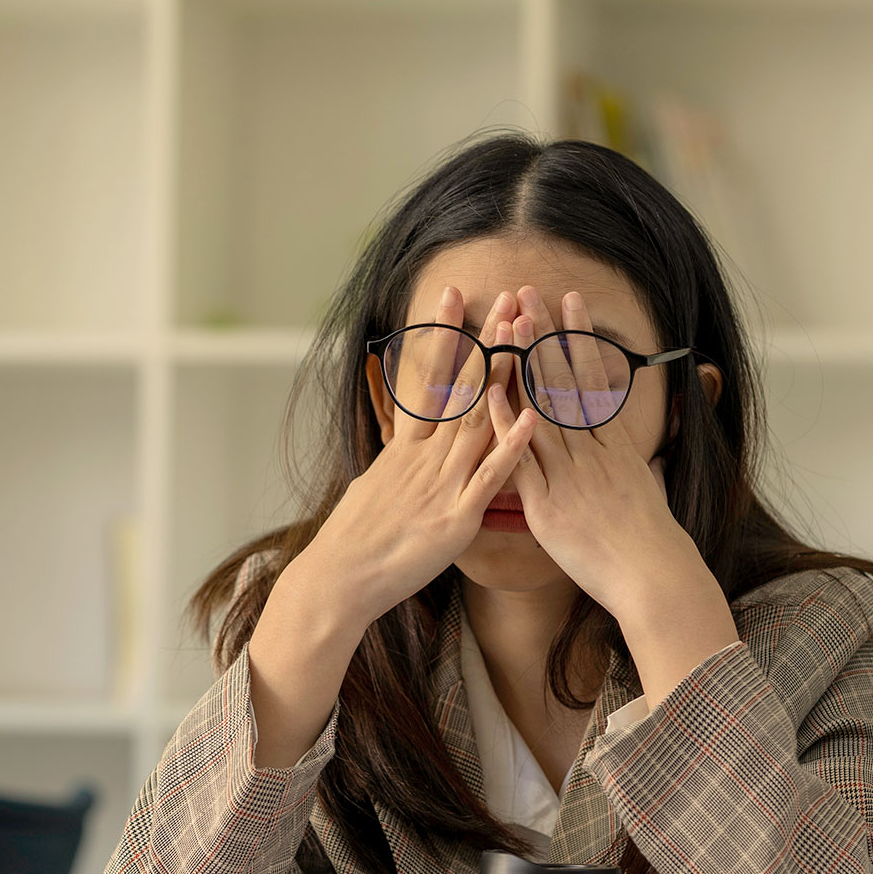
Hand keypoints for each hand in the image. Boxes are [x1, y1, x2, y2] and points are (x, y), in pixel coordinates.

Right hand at [298, 285, 537, 630]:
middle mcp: (424, 457)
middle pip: (462, 387)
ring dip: (505, 376)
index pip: (426, 377)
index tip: (453, 294)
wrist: (341, 579)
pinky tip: (532, 417)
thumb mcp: (375, 486)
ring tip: (525, 336)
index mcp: (406, 448)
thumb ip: (399, 462)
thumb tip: (403, 447)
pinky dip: (511, 446)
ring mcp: (442, 483)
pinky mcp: (456, 518)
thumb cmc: (356, 539)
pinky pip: (490, 477)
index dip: (441, 334)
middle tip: (506, 298)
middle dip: (486, 340)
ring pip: (479, 420)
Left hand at [488, 286, 738, 700]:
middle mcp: (592, 452)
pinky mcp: (547, 504)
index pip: (593, 380)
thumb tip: (640, 455)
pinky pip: (521, 458)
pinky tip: (489, 393)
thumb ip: (634, 467)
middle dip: (546, 335)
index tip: (569, 303)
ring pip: (542, 408)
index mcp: (615, 446)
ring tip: (509, 322)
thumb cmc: (651, 542)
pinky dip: (505, 425)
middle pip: (564, 382)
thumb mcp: (648, 491)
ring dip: (524, 363)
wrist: (652, 576)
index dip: (578, 340)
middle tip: (530, 293)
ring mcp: (569, 474)